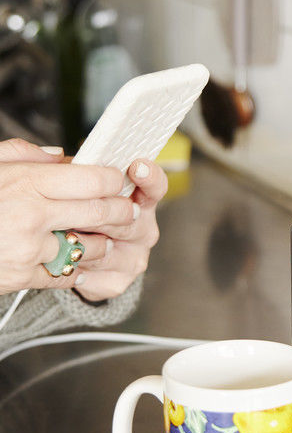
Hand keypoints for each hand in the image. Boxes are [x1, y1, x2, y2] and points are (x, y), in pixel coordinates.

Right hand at [0, 139, 132, 293]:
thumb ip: (24, 156)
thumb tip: (61, 156)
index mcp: (25, 183)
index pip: (93, 179)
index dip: (114, 180)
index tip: (119, 180)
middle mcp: (31, 215)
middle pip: (100, 212)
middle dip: (121, 211)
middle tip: (128, 210)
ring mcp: (28, 249)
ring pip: (90, 247)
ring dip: (101, 242)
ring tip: (100, 235)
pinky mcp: (23, 277)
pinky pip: (67, 274)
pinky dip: (76, 267)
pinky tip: (74, 258)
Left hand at [74, 158, 167, 302]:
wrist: (78, 259)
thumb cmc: (78, 214)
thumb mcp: (77, 188)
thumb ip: (73, 172)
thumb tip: (57, 158)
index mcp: (139, 200)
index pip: (155, 186)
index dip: (149, 177)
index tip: (137, 167)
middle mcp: (143, 228)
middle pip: (128, 220)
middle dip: (100, 214)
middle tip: (76, 209)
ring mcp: (134, 257)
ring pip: (108, 250)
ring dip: (82, 244)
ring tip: (60, 236)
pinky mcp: (119, 281)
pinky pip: (96, 276)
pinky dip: (76, 269)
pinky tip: (63, 262)